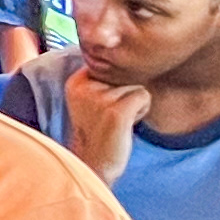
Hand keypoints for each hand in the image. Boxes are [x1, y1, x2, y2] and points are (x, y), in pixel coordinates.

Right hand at [59, 65, 150, 180]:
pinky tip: (126, 125)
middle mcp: (85, 87)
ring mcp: (100, 99)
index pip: (111, 65)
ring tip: (117, 122)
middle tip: (110, 117)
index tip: (104, 107)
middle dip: (125, 94)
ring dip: (133, 104)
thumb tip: (125, 53)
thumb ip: (101, 78)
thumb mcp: (91, 100)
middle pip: (125, 74)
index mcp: (75, 81)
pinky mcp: (117, 112)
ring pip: (136, 85)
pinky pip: (144, 96)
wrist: (94, 166)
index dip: (116, 85)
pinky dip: (141, 111)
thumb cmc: (98, 132)